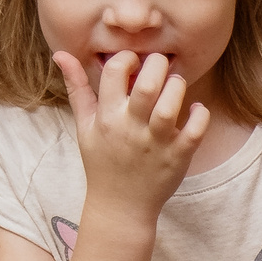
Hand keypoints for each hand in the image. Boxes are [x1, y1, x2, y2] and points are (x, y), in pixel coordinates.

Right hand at [57, 49, 208, 227]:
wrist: (120, 206)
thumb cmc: (102, 162)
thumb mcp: (84, 126)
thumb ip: (77, 88)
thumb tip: (61, 54)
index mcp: (107, 118)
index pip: (114, 73)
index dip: (126, 58)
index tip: (133, 62)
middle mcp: (131, 129)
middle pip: (147, 85)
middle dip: (157, 65)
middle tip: (160, 66)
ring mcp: (156, 144)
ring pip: (170, 106)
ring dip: (177, 86)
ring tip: (175, 84)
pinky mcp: (177, 157)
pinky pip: (195, 131)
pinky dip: (200, 115)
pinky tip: (195, 109)